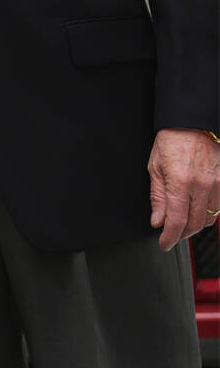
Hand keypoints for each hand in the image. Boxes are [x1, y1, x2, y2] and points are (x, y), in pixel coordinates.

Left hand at [149, 128, 219, 249]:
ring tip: (182, 222)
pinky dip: (207, 214)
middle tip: (171, 235)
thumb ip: (157, 197)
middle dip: (181, 234)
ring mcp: (217, 183)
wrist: (192, 122)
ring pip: (209, 218)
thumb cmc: (172, 141)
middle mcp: (201, 185)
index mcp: (180, 182)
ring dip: (195, 225)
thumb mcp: (155, 167)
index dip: (169, 238)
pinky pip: (219, 207)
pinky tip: (196, 210)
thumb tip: (158, 221)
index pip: (176, 221)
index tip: (164, 244)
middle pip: (195, 224)